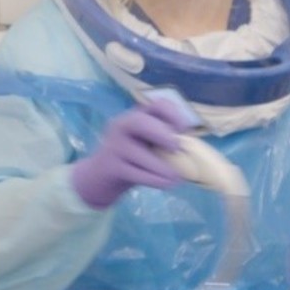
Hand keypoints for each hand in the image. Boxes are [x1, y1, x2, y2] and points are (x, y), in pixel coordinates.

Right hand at [69, 99, 186, 208]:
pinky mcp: (110, 167)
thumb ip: (165, 142)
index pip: (157, 105)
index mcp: (135, 116)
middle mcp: (122, 126)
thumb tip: (191, 150)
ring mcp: (113, 146)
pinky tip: (167, 184)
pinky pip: (136, 173)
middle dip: (162, 134)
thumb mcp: (147, 144)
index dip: (173, 114)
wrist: (98, 177)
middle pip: (140, 122)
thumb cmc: (131, 159)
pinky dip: (155, 180)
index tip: (183, 129)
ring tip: (176, 178)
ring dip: (163, 168)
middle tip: (176, 149)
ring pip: (140, 154)